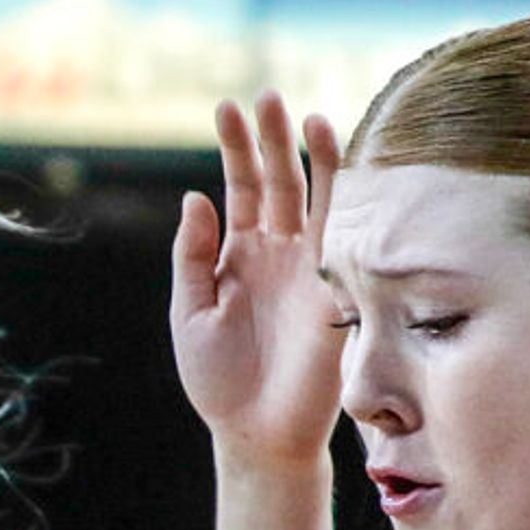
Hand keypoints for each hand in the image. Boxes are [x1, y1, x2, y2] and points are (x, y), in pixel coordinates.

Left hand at [170, 93, 345, 470]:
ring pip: (314, 197)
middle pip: (279, 181)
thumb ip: (192, 258)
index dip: (236, 150)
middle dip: (271, 140)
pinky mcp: (333, 285)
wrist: (256, 432)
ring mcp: (308, 265)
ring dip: (310, 156)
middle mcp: (278, 253)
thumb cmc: (219, 382)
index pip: (242, 190)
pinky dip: (339, 194)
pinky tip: (334, 161)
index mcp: (240, 257)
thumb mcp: (189, 315)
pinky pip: (340, 230)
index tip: (227, 108)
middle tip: (263, 97)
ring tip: (300, 115)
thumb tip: (195, 198)